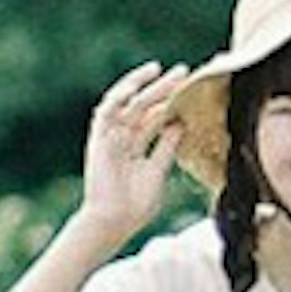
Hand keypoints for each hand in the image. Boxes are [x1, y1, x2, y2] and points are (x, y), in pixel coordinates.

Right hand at [75, 62, 195, 251]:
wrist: (114, 222)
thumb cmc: (135, 205)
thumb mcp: (158, 171)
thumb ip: (166, 147)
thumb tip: (179, 123)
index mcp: (137, 146)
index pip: (155, 117)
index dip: (171, 102)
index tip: (190, 87)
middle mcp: (123, 138)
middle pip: (145, 106)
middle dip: (163, 87)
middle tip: (183, 71)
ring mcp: (111, 138)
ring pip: (128, 104)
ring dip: (142, 85)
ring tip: (159, 69)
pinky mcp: (99, 139)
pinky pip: (106, 112)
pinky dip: (118, 97)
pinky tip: (134, 86)